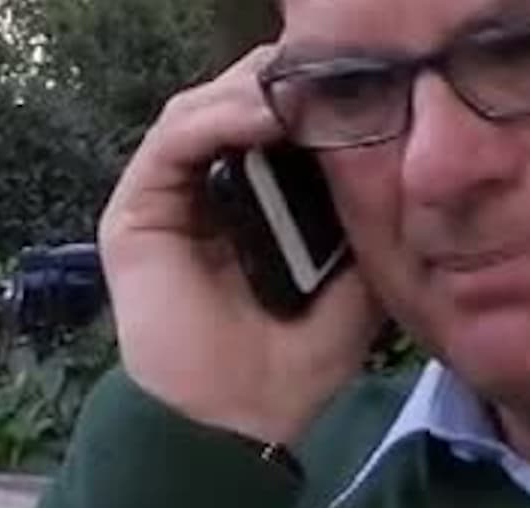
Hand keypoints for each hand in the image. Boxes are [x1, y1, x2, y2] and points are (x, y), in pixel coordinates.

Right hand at [98, 46, 383, 445]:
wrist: (239, 419)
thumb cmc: (295, 360)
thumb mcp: (357, 275)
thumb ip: (362, 213)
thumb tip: (391, 143)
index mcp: (258, 201)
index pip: (274, 121)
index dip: (309, 92)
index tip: (361, 77)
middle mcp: (209, 189)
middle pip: (236, 103)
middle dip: (283, 79)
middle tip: (333, 66)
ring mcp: (170, 196)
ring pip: (203, 109)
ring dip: (255, 90)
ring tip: (303, 86)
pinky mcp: (137, 209)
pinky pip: (174, 140)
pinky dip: (217, 117)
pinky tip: (265, 115)